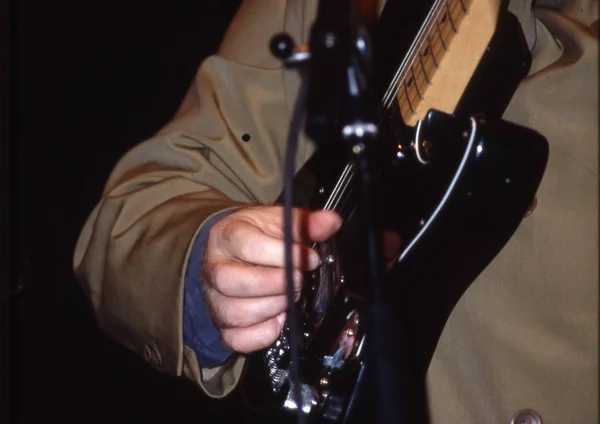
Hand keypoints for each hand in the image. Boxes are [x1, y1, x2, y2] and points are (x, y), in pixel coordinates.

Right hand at [202, 206, 342, 353]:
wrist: (233, 251)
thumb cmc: (255, 235)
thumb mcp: (278, 220)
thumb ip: (304, 222)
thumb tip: (331, 222)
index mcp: (227, 236)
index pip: (248, 246)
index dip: (282, 255)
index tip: (308, 257)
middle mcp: (215, 268)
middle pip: (232, 282)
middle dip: (275, 285)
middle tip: (299, 280)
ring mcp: (215, 299)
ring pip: (235, 313)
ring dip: (272, 308)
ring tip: (289, 297)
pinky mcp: (223, 324)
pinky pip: (236, 339)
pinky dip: (262, 335)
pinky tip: (278, 320)